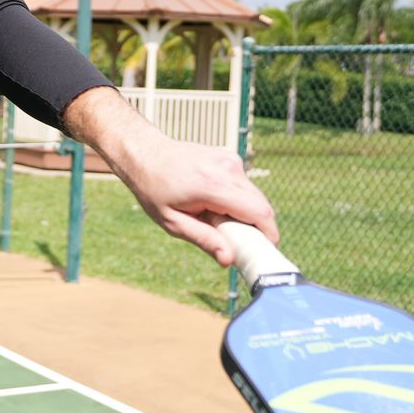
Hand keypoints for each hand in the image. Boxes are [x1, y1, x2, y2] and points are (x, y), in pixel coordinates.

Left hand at [63, 85, 277, 267]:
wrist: (145, 153)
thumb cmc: (154, 189)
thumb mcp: (172, 222)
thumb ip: (204, 240)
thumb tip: (230, 259)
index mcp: (213, 185)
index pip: (259, 213)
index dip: (268, 236)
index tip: (262, 253)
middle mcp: (228, 168)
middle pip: (262, 206)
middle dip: (255, 229)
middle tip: (233, 242)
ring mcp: (231, 160)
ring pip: (255, 197)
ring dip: (244, 214)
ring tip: (214, 218)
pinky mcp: (231, 158)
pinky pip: (245, 187)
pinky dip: (237, 200)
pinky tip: (213, 203)